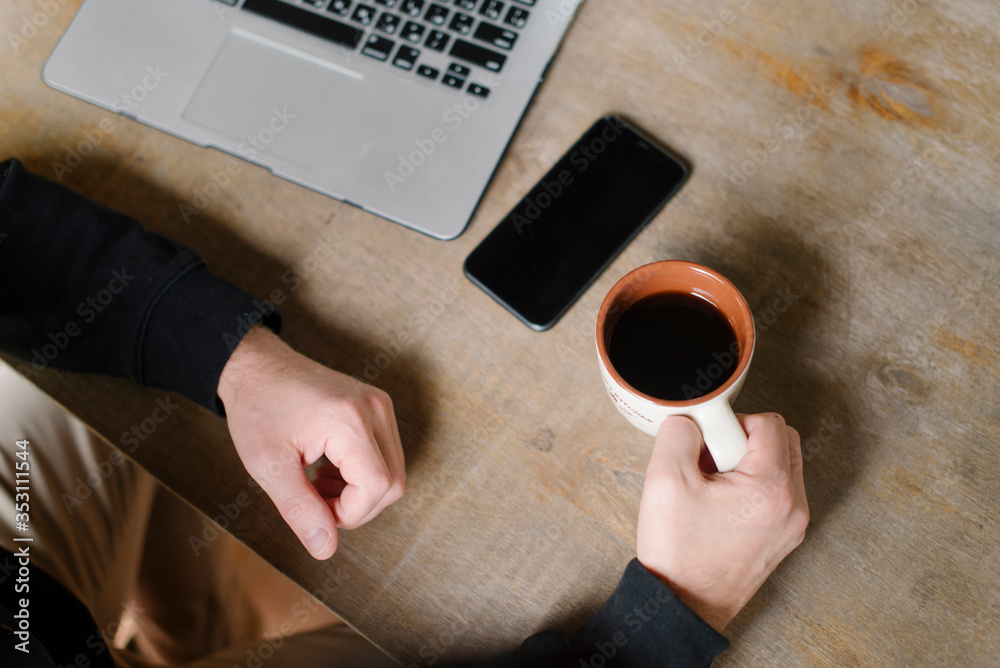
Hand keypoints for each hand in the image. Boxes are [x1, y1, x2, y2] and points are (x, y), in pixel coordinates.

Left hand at [217, 326, 404, 558]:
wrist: (256, 366)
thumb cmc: (257, 409)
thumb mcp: (268, 465)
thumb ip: (300, 510)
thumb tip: (325, 549)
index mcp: (348, 420)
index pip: (377, 486)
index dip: (349, 514)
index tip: (314, 512)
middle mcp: (374, 408)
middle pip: (392, 483)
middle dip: (356, 507)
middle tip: (314, 503)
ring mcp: (380, 404)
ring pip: (393, 472)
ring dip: (359, 492)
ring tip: (317, 485)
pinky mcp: (377, 406)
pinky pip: (386, 455)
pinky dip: (362, 475)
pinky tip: (328, 470)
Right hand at [636, 413, 807, 631]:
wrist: (683, 604)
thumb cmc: (678, 552)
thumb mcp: (665, 478)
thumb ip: (678, 433)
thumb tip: (690, 420)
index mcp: (772, 487)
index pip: (769, 423)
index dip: (731, 423)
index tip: (706, 443)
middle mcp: (793, 505)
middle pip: (783, 441)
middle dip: (743, 439)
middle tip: (709, 460)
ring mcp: (792, 525)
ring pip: (782, 466)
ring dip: (748, 462)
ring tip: (712, 485)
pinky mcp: (783, 538)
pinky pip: (777, 492)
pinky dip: (752, 486)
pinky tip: (720, 503)